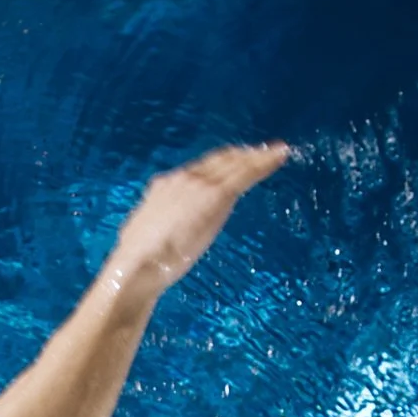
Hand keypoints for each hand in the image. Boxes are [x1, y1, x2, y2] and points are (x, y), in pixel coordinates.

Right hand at [104, 140, 290, 297]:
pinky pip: (246, 173)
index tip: (234, 161)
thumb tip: (149, 236)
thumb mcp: (142, 237)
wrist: (137, 265)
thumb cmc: (136, 263)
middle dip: (241, 155)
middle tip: (261, 152)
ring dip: (257, 156)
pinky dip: (265, 162)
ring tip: (276, 152)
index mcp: (165, 187)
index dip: (219, 163)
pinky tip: (281, 155)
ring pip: (235, 163)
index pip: (198, 169)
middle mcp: (183, 178)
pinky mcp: (215, 195)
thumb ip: (153, 228)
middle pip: (218, 161)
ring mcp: (200, 185)